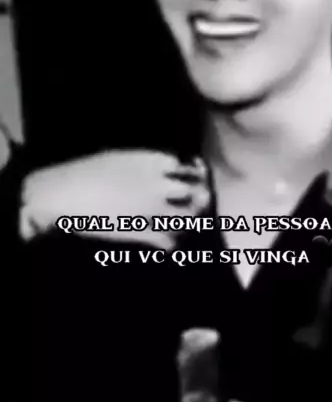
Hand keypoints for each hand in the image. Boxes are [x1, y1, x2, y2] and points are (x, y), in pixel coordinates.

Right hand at [19, 150, 209, 248]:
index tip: (185, 181)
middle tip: (191, 206)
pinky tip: (162, 242)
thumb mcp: (121, 158)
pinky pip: (170, 242)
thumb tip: (167, 169)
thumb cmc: (87, 172)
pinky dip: (169, 243)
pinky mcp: (144, 232)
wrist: (64, 193)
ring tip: (175, 224)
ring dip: (185, 222)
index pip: (187, 169)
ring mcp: (155, 209)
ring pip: (189, 219)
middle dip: (197, 200)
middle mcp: (162, 184)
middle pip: (197, 193)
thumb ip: (147, 164)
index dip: (187, 176)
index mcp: (155, 162)